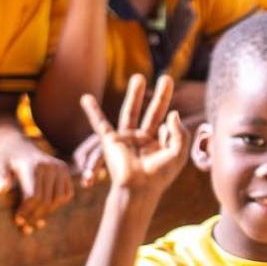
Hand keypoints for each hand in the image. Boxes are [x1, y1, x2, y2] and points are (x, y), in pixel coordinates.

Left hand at [0, 137, 74, 231]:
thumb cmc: (5, 161)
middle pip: (46, 200)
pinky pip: (66, 195)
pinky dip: (57, 205)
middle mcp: (49, 165)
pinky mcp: (65, 170)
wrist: (17, 147)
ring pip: (58, 200)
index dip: (26, 211)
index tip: (17, 221)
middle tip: (26, 227)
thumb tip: (0, 191)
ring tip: (35, 221)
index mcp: (32, 165)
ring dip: (47, 213)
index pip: (33, 195)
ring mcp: (60, 167)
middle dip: (35, 216)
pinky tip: (45, 209)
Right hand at [77, 74, 189, 200]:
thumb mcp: (177, 154)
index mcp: (159, 144)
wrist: (138, 189)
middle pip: (153, 112)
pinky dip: (92, 111)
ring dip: (135, 95)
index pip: (168, 127)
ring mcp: (127, 138)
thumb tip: (173, 113)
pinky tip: (86, 98)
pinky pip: (100, 123)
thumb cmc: (158, 175)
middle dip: (160, 95)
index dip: (171, 128)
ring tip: (138, 76)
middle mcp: (143, 139)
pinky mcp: (111, 140)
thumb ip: (180, 132)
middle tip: (167, 78)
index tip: (168, 133)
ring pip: (130, 111)